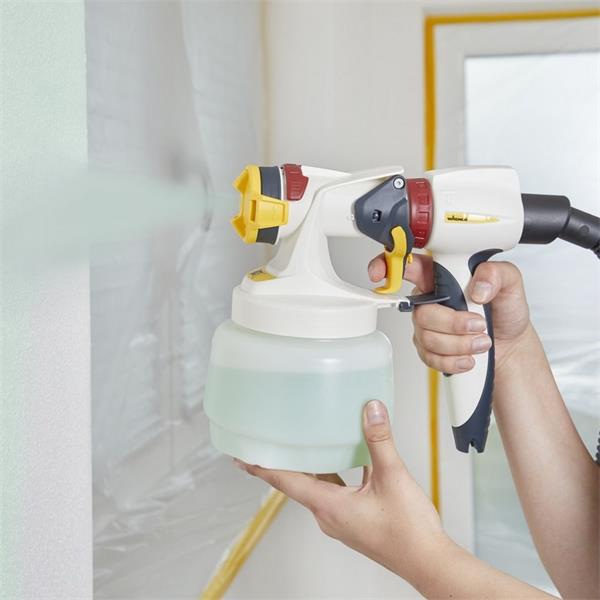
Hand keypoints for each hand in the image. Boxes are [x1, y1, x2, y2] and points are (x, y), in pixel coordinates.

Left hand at [235, 400, 449, 583]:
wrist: (430, 562)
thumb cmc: (409, 531)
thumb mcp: (393, 477)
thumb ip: (379, 441)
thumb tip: (371, 410)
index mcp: (329, 507)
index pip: (285, 482)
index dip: (262, 468)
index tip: (240, 458)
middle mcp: (329, 515)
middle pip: (298, 483)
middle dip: (283, 463)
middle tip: (269, 442)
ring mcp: (341, 520)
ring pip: (318, 487)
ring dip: (310, 467)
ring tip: (303, 444)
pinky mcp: (354, 521)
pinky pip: (335, 492)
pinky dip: (332, 474)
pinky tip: (344, 459)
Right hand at [367, 253, 531, 371]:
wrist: (512, 346)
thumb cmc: (506, 312)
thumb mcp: (511, 283)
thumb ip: (495, 274)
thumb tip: (476, 286)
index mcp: (442, 276)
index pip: (408, 265)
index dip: (388, 266)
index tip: (380, 273)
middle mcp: (430, 300)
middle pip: (420, 311)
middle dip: (451, 323)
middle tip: (477, 323)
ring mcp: (427, 326)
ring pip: (426, 337)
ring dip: (459, 344)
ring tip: (482, 341)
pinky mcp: (429, 349)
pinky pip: (430, 357)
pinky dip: (453, 360)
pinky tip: (468, 356)